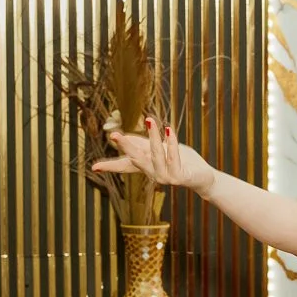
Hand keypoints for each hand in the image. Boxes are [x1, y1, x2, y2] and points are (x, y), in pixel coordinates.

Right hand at [93, 118, 216, 194]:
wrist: (202, 177)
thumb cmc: (181, 161)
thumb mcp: (160, 149)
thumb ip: (143, 144)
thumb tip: (122, 137)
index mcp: (146, 167)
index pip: (124, 166)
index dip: (109, 166)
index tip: (94, 167)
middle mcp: (152, 174)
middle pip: (136, 159)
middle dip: (126, 146)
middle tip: (114, 135)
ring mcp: (164, 177)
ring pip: (155, 155)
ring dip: (153, 136)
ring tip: (150, 120)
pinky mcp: (178, 177)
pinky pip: (173, 157)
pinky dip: (171, 143)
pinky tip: (169, 130)